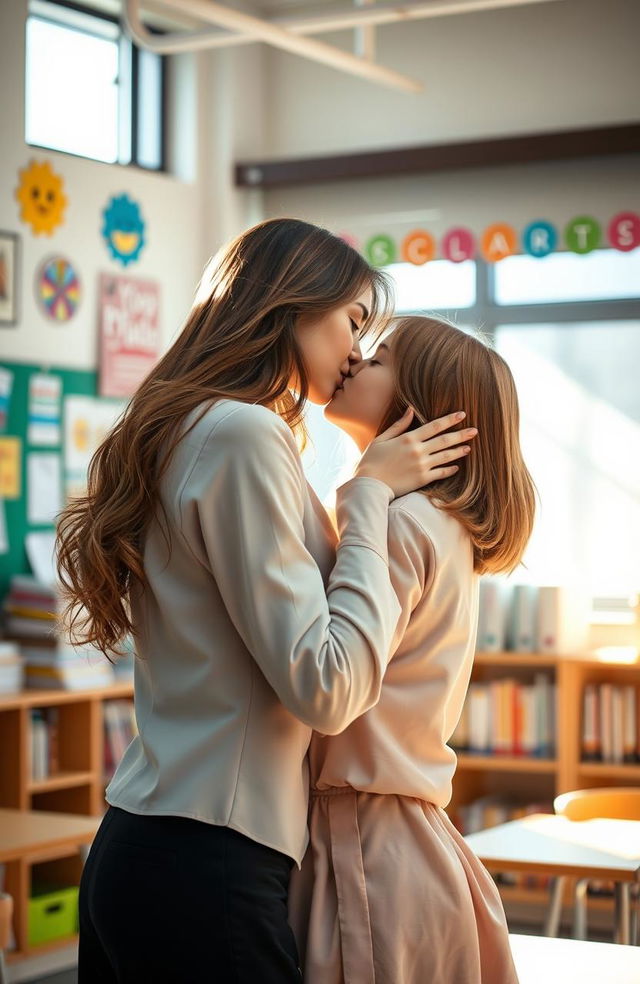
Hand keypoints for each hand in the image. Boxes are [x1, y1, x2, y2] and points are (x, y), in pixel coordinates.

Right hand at [355, 408, 476, 498]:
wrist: (369, 484)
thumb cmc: (371, 460)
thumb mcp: (382, 438)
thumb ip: (399, 425)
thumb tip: (411, 409)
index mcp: (408, 438)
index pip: (434, 426)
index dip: (450, 419)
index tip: (462, 414)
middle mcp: (418, 451)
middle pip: (445, 440)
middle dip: (461, 434)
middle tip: (475, 430)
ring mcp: (422, 466)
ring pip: (446, 456)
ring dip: (459, 451)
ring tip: (469, 447)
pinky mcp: (422, 479)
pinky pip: (441, 473)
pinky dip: (450, 469)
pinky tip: (457, 466)